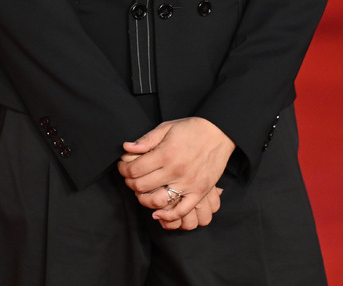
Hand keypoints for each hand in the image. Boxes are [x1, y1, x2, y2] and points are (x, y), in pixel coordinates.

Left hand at [118, 117, 234, 225]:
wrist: (219, 132)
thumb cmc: (191, 129)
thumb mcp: (167, 127)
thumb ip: (147, 139)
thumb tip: (127, 148)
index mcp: (165, 153)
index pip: (135, 169)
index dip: (124, 170)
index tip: (123, 167)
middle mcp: (175, 170)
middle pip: (142, 186)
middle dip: (130, 183)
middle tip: (129, 179)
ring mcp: (188, 183)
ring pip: (158, 201)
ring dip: (144, 200)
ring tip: (141, 193)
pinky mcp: (199, 192)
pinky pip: (182, 210)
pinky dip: (167, 216)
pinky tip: (158, 213)